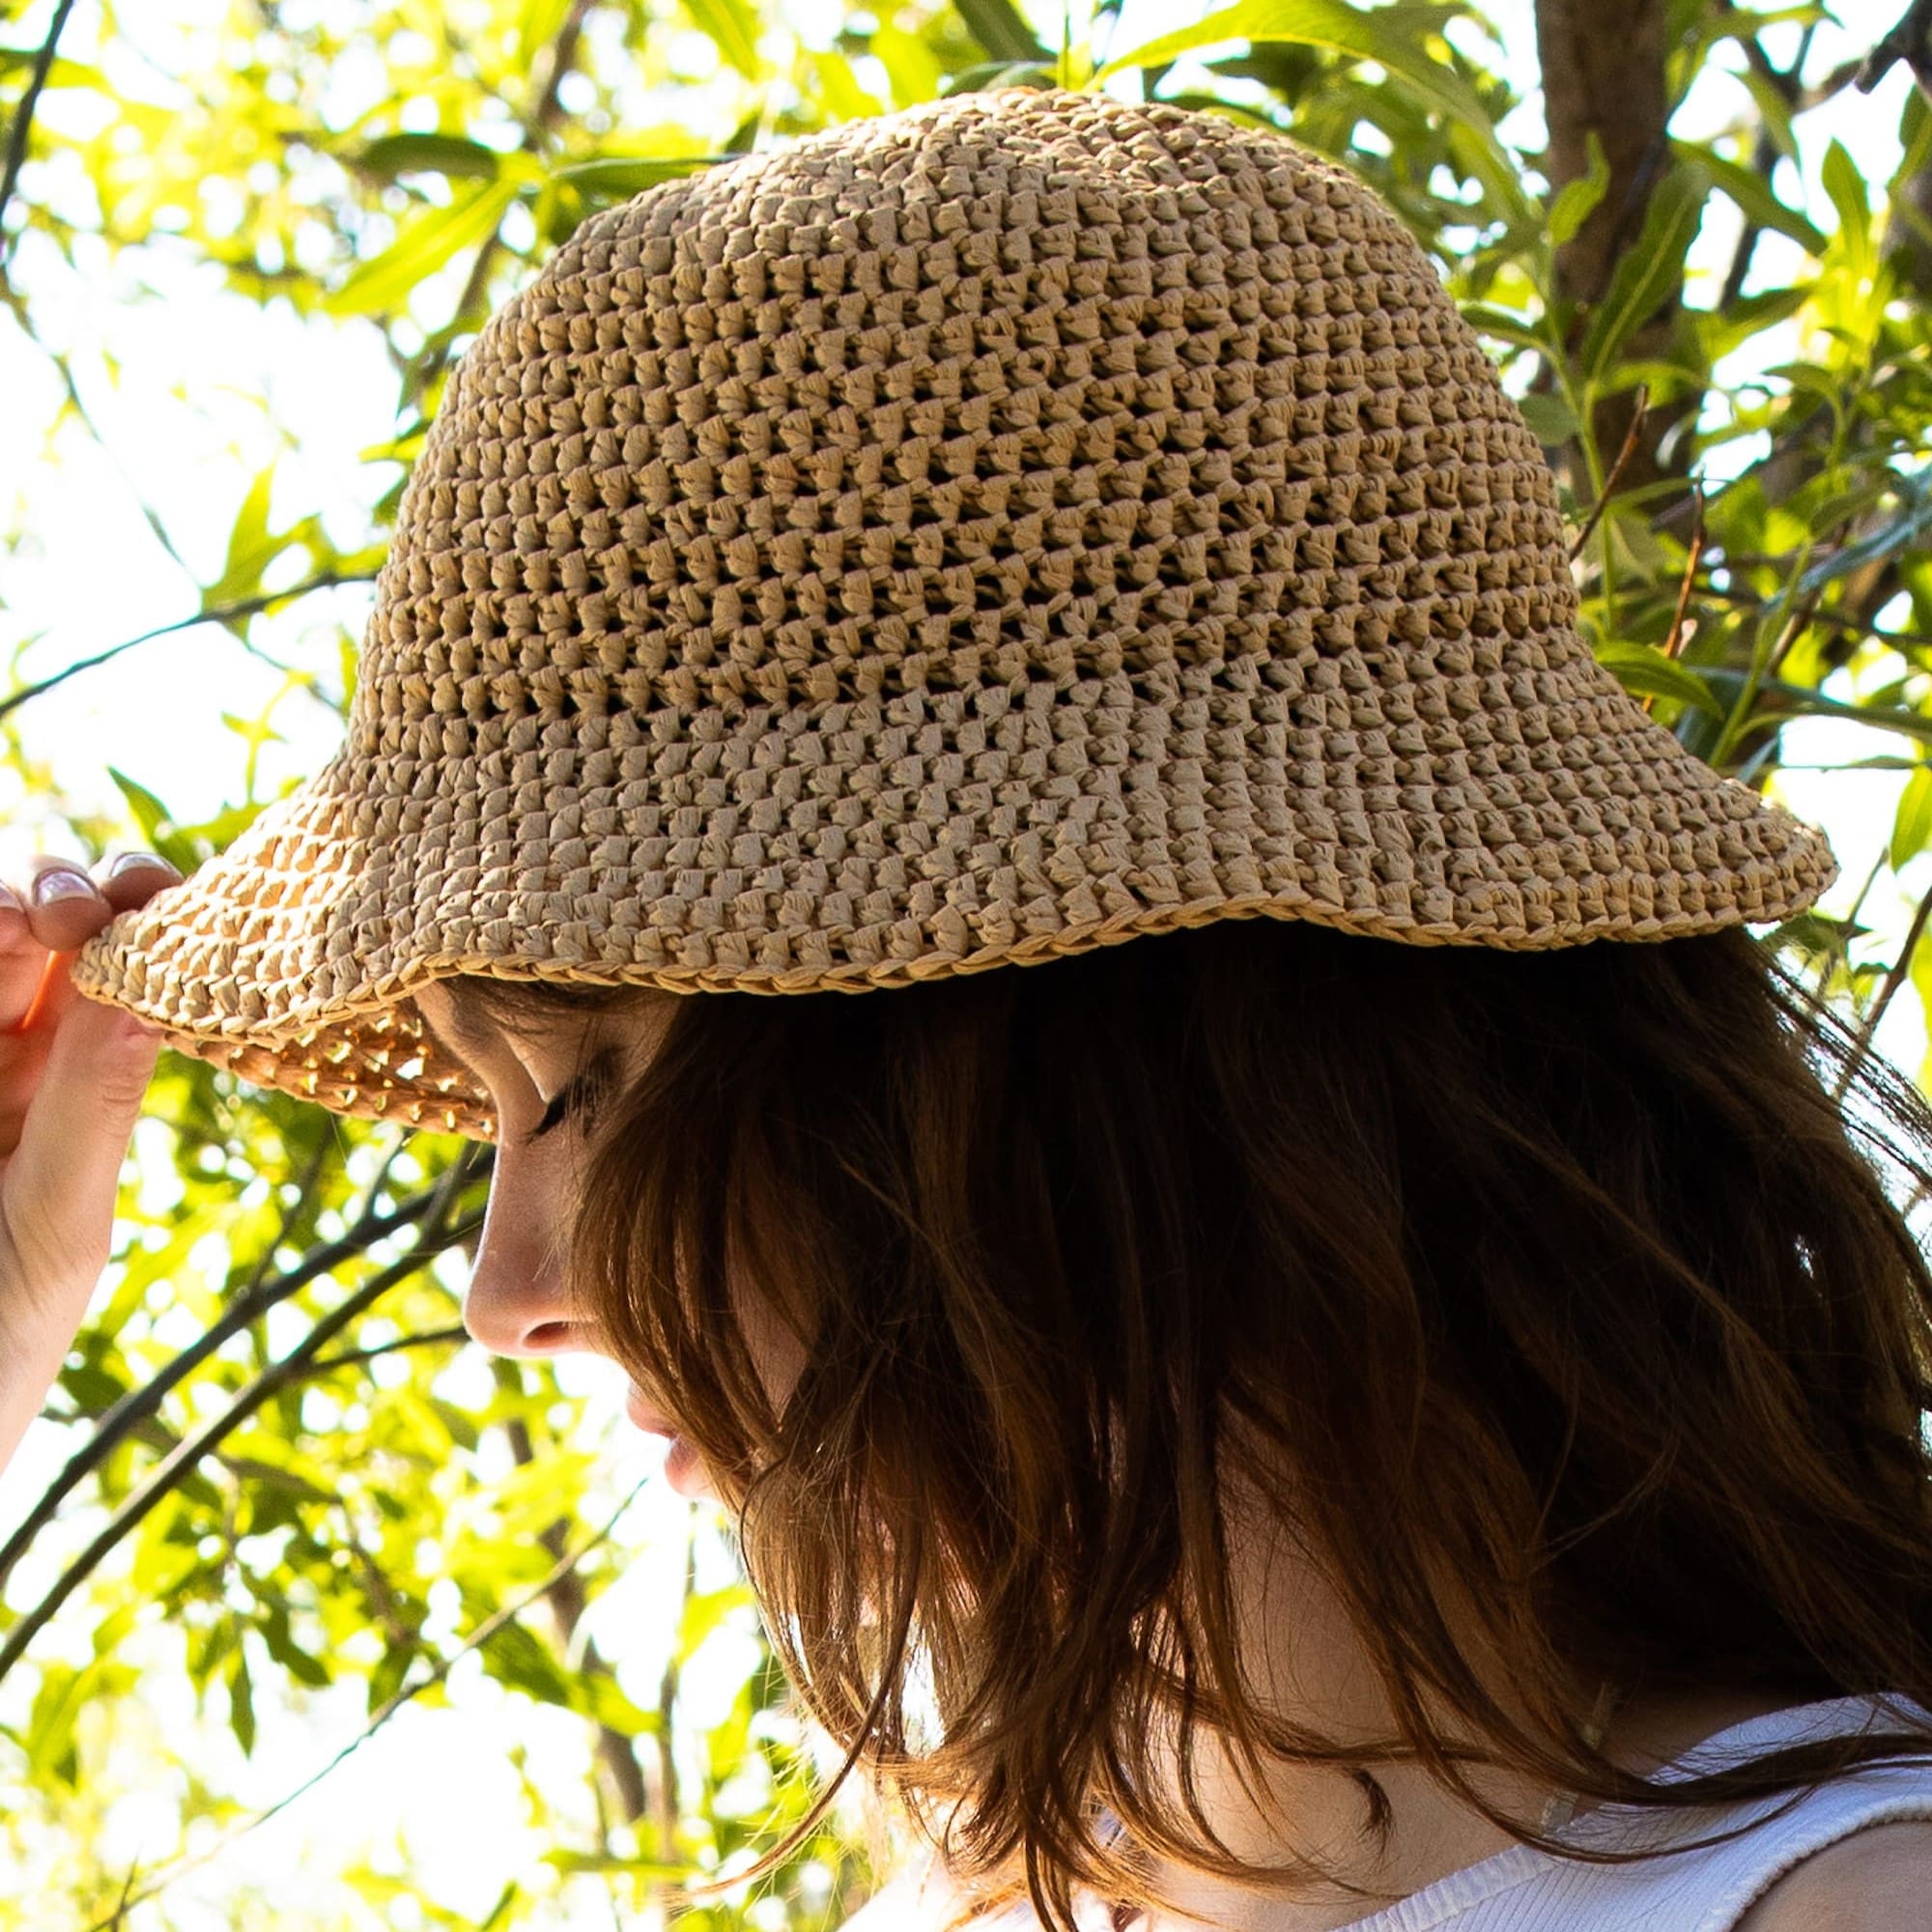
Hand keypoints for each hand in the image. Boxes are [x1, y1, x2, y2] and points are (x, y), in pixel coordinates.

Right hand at [0, 853, 179, 1472]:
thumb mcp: (54, 1227)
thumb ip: (88, 1109)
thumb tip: (153, 994)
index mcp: (72, 1087)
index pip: (120, 970)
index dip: (141, 913)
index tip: (152, 899)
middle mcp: (1, 1060)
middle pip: (31, 930)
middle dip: (56, 891)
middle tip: (65, 913)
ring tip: (17, 921)